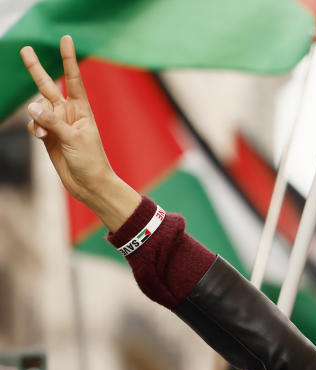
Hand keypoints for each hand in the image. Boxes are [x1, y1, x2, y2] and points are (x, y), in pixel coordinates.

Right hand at [20, 35, 138, 229]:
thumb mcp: (74, 138)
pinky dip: (34, 128)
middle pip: (48, 86)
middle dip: (36, 69)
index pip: (72, 79)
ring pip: (36, 109)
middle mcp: (68, 113)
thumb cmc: (90, 161)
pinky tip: (40, 137)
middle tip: (24, 49)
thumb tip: (32, 106)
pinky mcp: (48, 136)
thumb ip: (52, 121)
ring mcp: (57, 124)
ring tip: (44, 133)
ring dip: (36, 118)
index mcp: (82, 109)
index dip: (68, 59)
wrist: (89, 184)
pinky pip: (34, 124)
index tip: (66, 39)